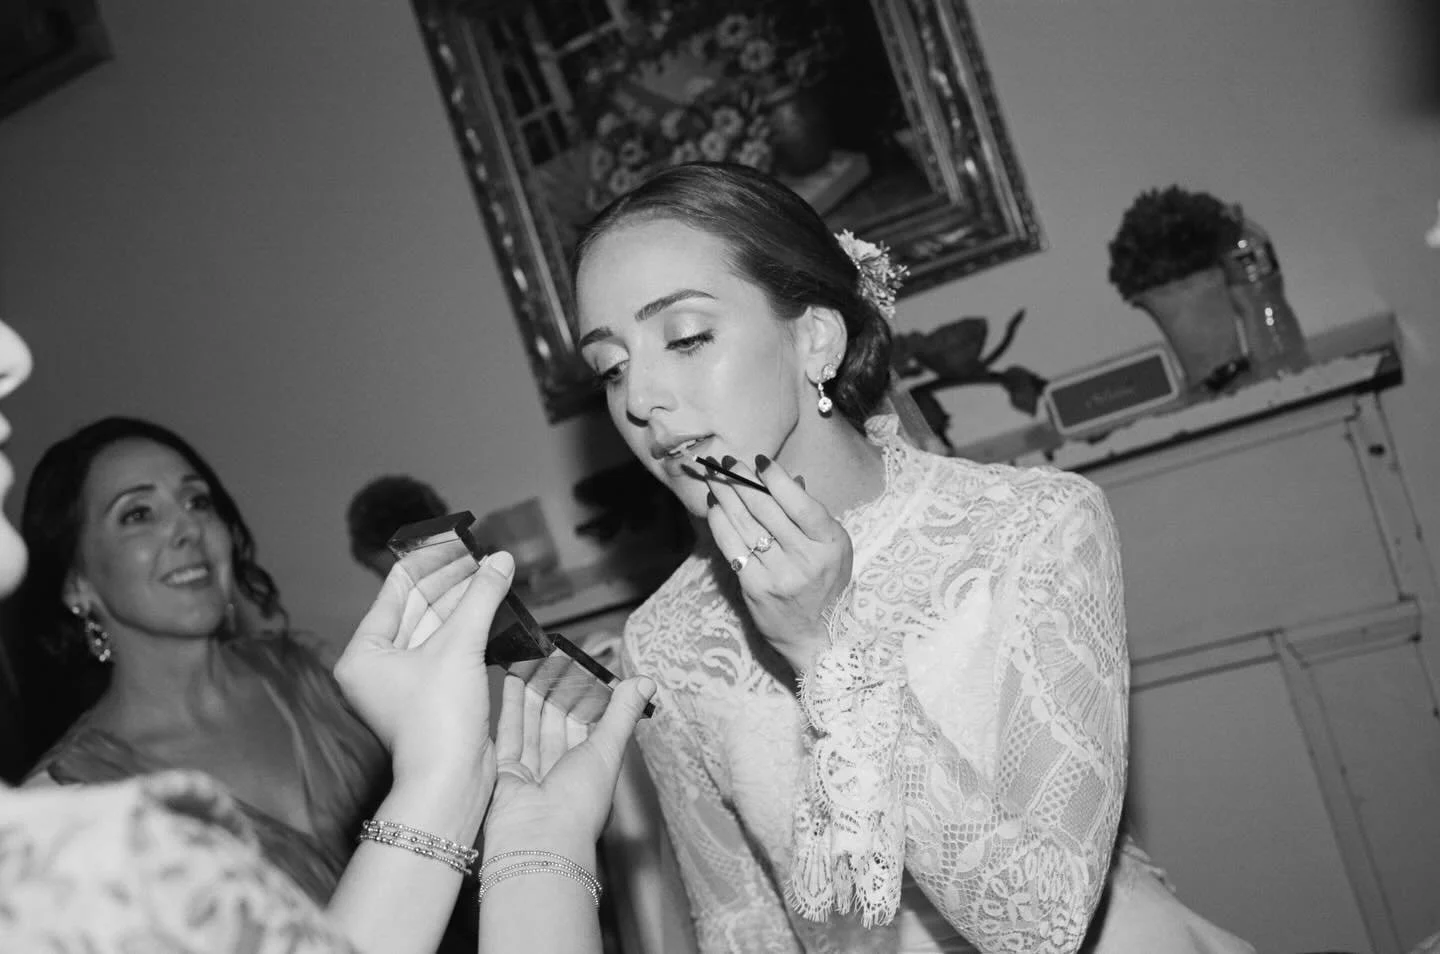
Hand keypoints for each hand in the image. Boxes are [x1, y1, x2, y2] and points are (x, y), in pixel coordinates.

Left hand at [333, 550, 515, 787]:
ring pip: (437, 631)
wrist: (451, 781)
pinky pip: (449, 653)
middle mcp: (377, 668)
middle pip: (417, 609)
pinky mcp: (432, 699)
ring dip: (465, 606)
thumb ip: (481, 597)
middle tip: (481, 556)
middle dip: (451, 583)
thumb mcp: (458, 646)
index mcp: (363, 654)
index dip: (426, 563)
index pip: (395, 593)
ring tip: (492, 577)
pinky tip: (493, 614)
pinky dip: (470, 633)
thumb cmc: (437, 720)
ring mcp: (405, 685)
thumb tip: (502, 560)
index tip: (451, 539)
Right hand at [483, 673, 655, 848]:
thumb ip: (622, 714)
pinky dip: (512, 707)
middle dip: (557, 690)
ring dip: (533, 692)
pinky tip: (514, 679)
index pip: (590, 725)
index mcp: (592, 770)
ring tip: (532, 659)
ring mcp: (533, 773)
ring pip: (533, 725)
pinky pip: (510, 734)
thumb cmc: (578, 805)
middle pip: (558, 722)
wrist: (537, 842)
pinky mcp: (506, 774)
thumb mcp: (606, 751)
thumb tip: (646, 683)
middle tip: (553, 656)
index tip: (581, 666)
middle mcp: (563, 772)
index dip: (586, 695)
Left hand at [702, 453, 850, 674]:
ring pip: (745, 525)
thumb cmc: (827, 586)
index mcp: (830, 543)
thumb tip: (788, 479)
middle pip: (766, 510)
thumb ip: (811, 515)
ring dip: (726, 496)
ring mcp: (779, 574)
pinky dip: (721, 523)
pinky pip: (732, 547)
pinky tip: (715, 506)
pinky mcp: (755, 588)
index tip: (759, 461)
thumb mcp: (834, 548)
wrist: (818, 637)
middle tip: (727, 462)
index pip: (799, 503)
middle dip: (742, 481)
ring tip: (715, 477)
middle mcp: (805, 559)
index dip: (776, 478)